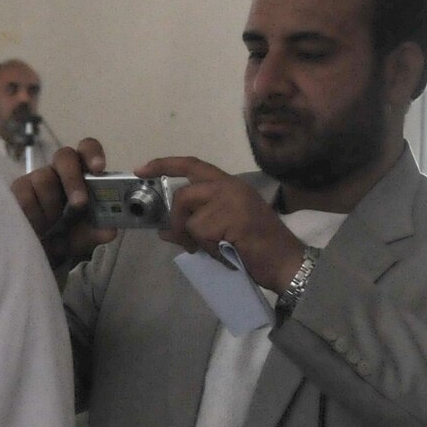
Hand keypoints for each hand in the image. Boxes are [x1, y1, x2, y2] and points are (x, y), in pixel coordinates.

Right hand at [13, 138, 117, 266]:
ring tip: (51, 225)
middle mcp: (59, 171)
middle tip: (80, 204)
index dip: (93, 154)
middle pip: (64, 156)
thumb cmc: (64, 236)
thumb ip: (96, 232)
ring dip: (51, 205)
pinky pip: (24, 195)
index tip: (99, 168)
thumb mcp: (83, 238)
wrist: (37, 251)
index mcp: (82, 175)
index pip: (87, 150)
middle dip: (73, 179)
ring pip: (44, 178)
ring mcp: (36, 178)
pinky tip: (36, 226)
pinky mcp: (17, 189)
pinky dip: (34, 214)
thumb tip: (109, 231)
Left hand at [136, 156, 306, 292]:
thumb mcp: (220, 232)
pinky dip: (208, 247)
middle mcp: (230, 187)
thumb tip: (163, 229)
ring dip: (197, 239)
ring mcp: (232, 199)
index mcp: (229, 186)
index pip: (193, 165)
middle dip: (176, 221)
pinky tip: (226, 250)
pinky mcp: (232, 216)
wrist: (284, 262)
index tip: (141, 169)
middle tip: (184, 240)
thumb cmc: (254, 248)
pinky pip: (201, 232)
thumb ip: (193, 225)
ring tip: (218, 247)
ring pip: (191, 218)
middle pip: (183, 195)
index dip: (165, 164)